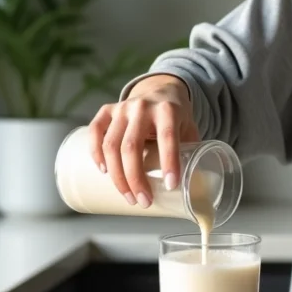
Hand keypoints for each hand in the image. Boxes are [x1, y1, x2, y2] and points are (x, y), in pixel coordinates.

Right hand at [87, 74, 197, 206]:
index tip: (170, 186)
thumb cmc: (176, 117)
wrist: (160, 90)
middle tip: (144, 201)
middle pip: (132, 146)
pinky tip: (103, 171)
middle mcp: (143, 106)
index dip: (169, 162)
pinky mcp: (108, 110)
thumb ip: (192, 152)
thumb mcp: (189, 128)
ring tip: (128, 196)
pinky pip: (95, 131)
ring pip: (111, 144)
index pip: (167, 137)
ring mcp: (122, 107)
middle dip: (136, 179)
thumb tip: (196, 186)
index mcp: (168, 110)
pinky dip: (95, 152)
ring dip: (117, 176)